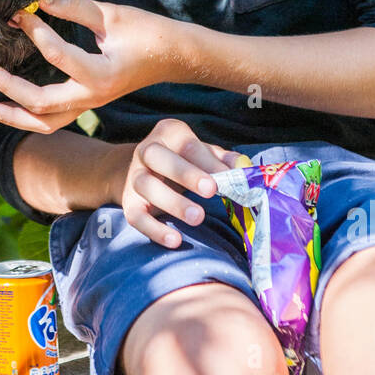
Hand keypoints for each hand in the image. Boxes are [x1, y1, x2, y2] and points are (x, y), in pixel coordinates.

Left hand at [0, 0, 182, 133]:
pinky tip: (7, 106)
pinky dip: (27, 116)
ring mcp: (89, 104)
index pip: (57, 54)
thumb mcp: (112, 14)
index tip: (22, 13)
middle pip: (40, 103)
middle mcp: (92, 97)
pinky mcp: (86, 103)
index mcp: (101, 75)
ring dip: (12, 115)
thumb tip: (39, 1)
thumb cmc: (148, 33)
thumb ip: (74, 7)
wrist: (175, 56)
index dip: (35, 30)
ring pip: (43, 123)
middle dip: (7, 86)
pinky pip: (51, 119)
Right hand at [108, 118, 241, 248]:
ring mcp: (134, 177)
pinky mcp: (129, 203)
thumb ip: (223, 160)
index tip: (228, 178)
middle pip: (159, 158)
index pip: (188, 145)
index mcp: (168, 134)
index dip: (208, 162)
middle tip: (211, 189)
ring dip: (173, 202)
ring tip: (198, 217)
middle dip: (186, 174)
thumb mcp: (203, 154)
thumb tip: (244, 168)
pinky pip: (136, 216)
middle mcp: (146, 151)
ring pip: (147, 186)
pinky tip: (175, 239)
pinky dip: (154, 230)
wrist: (143, 171)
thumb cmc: (183, 161)